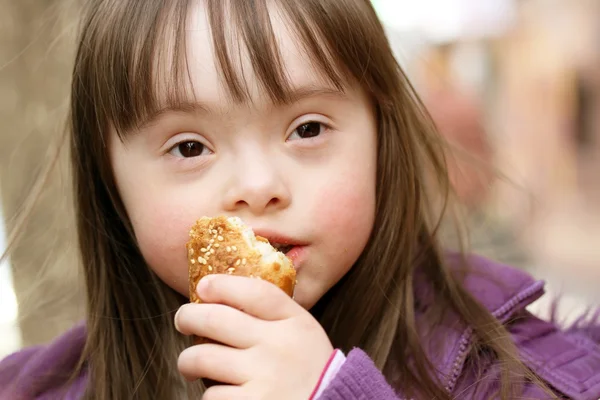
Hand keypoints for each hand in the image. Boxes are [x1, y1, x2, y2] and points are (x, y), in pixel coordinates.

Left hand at [175, 274, 334, 399]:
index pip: (255, 292)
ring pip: (203, 357)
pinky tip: (220, 393)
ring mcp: (264, 377)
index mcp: (295, 323)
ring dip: (188, 360)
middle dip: (189, 317)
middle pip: (217, 319)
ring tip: (190, 364)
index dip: (224, 285)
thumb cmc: (310, 372)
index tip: (204, 286)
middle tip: (183, 320)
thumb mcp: (304, 335)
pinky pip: (211, 396)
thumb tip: (224, 299)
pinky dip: (211, 395)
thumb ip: (275, 317)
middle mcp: (278, 346)